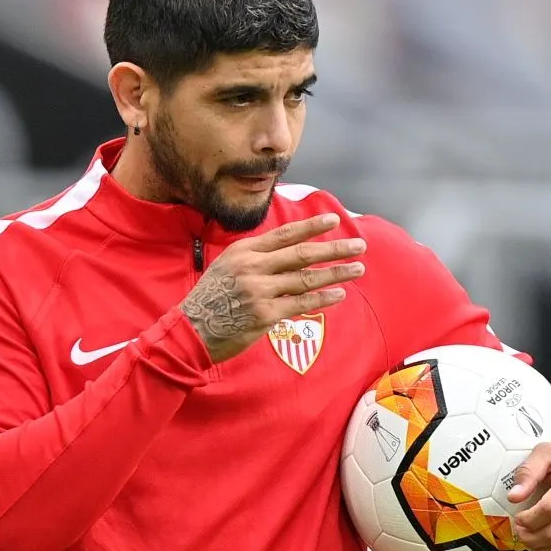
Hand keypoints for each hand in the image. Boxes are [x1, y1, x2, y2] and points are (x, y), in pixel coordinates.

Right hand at [180, 213, 365, 363]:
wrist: (191, 330)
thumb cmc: (211, 299)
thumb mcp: (227, 267)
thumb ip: (255, 257)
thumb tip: (288, 251)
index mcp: (244, 251)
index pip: (285, 234)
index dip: (311, 226)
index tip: (334, 220)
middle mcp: (253, 267)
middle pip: (302, 254)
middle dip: (334, 248)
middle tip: (359, 245)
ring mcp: (259, 291)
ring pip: (307, 278)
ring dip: (336, 273)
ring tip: (357, 269)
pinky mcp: (265, 315)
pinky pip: (301, 304)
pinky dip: (323, 299)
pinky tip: (339, 294)